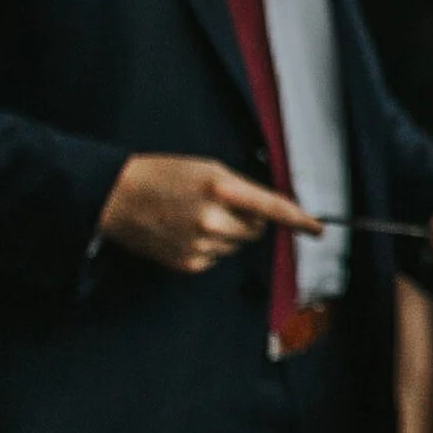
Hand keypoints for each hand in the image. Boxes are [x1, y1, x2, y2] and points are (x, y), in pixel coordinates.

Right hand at [99, 154, 320, 273]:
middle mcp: (213, 219)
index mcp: (221, 188)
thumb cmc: (163, 176)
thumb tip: (271, 211)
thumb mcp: (207, 169)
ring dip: (227, 234)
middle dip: (249, 221)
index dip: (299, 219)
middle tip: (221, 207)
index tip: (317, 228)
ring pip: (237, 246)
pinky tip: (184, 233)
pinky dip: (209, 247)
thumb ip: (242, 189)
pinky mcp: (189, 263)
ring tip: (194, 217)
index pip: (272, 207)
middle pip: (257, 231)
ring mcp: (201, 244)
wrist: (116, 197)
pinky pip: (217, 258)